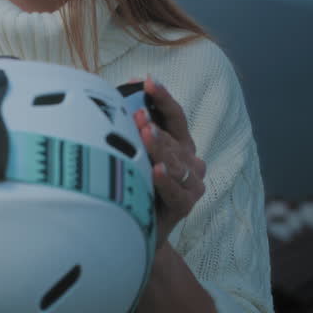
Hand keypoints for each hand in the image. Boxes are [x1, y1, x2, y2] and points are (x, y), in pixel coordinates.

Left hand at [132, 75, 205, 252]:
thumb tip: (121, 93)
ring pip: (175, 162)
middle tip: (136, 114)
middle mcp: (191, 161)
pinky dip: (165, 180)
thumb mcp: (134, 155)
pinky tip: (155, 170)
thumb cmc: (134, 186)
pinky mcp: (185, 205)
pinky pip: (175, 190)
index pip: (174, 116)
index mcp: (180, 144)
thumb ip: (134, 129)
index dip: (162, 98)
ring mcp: (192, 184)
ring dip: (159, 148)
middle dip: (153, 126)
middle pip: (173, 139)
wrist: (136, 230)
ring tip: (144, 134)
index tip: (146, 81)